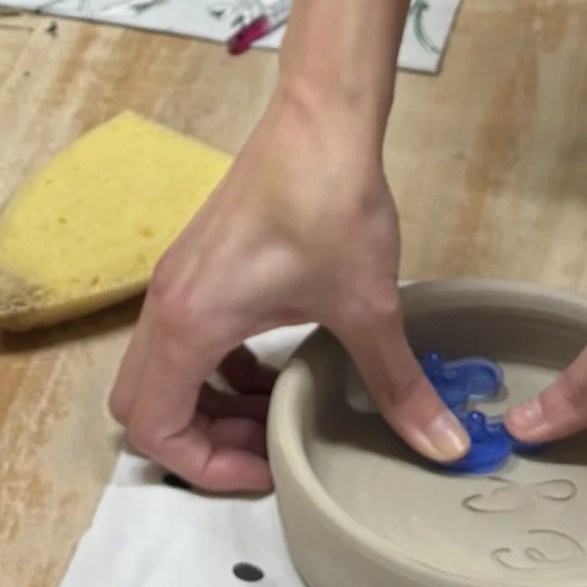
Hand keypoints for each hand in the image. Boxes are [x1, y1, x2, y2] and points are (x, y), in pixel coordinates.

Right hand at [110, 92, 472, 488]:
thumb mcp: (367, 308)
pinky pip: (185, 336)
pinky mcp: (199, 261)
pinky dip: (217, 366)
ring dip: (208, 403)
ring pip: (162, 370)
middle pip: (141, 403)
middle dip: (198, 440)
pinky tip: (276, 364)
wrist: (319, 119)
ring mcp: (178, 278)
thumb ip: (397, 387)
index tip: (265, 468)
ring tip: (273, 414)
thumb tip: (445, 447)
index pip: (153, 427)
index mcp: (189, 322)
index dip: (204, 466)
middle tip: (264, 447)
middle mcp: (166, 303)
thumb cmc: (328, 203)